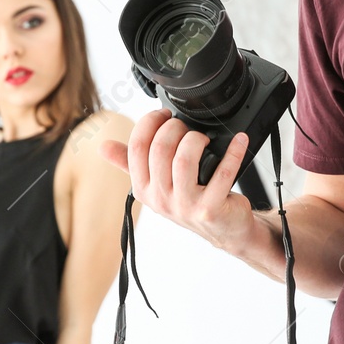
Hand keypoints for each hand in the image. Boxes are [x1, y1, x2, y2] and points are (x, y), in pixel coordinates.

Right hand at [97, 108, 256, 256]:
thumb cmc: (190, 202)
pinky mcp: (211, 208)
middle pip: (160, 150)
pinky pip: (223, 173)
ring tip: (203, 138)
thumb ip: (130, 164)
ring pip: (184, 159)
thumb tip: (104, 147)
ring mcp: (186, 206)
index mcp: (143, 189)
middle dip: (175, 128)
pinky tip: (239, 141)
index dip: (149, 123)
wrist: (224, 229)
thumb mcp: (157, 185)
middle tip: (185, 126)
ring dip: (196, 139)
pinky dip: (233, 152)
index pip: (136, 148)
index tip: (163, 114)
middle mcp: (161, 199)